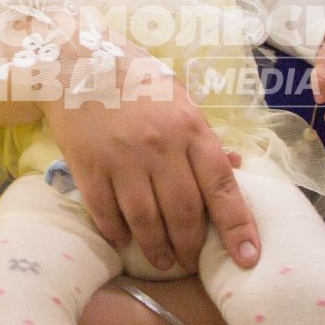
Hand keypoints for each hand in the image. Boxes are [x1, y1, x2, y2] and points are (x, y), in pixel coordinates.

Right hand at [44, 54, 259, 271]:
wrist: (76, 62)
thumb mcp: (179, 100)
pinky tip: (123, 241)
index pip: (222, 186)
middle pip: (184, 212)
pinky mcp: (88, 166)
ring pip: (146, 220)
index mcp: (190, 128)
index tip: (248, 257)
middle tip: (191, 262)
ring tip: (163, 261)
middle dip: (191, 247)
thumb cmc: (135, 82)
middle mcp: (160, 146)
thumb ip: (205, 136)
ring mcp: (123, 158)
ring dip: (157, 249)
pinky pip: (106, 212)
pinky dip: (117, 233)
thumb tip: (235, 166)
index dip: (237, 226)